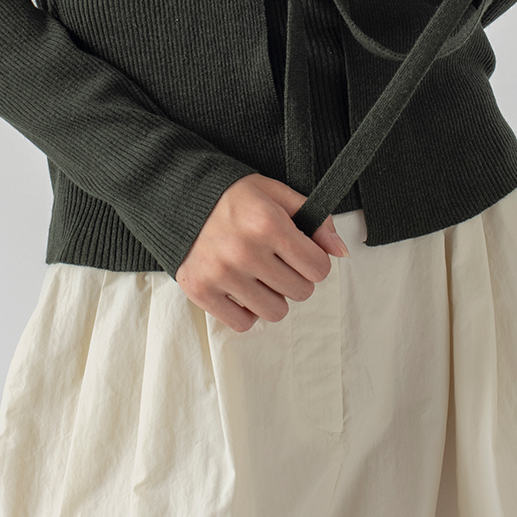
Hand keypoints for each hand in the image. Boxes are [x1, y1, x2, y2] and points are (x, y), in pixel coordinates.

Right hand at [175, 173, 348, 332]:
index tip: (301, 254)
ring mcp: (222, 274)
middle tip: (278, 262)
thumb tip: (340, 252)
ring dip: (273, 297)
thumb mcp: (275, 192)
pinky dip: (246, 311)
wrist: (177, 196)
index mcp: (268, 223)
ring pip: (275, 312)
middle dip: (295, 278)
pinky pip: (243, 323)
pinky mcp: (202, 291)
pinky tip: (240, 288)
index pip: (318, 268)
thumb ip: (314, 218)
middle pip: (301, 292)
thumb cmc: (231, 195)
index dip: (314, 261)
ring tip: (259, 276)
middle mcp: (246, 251)